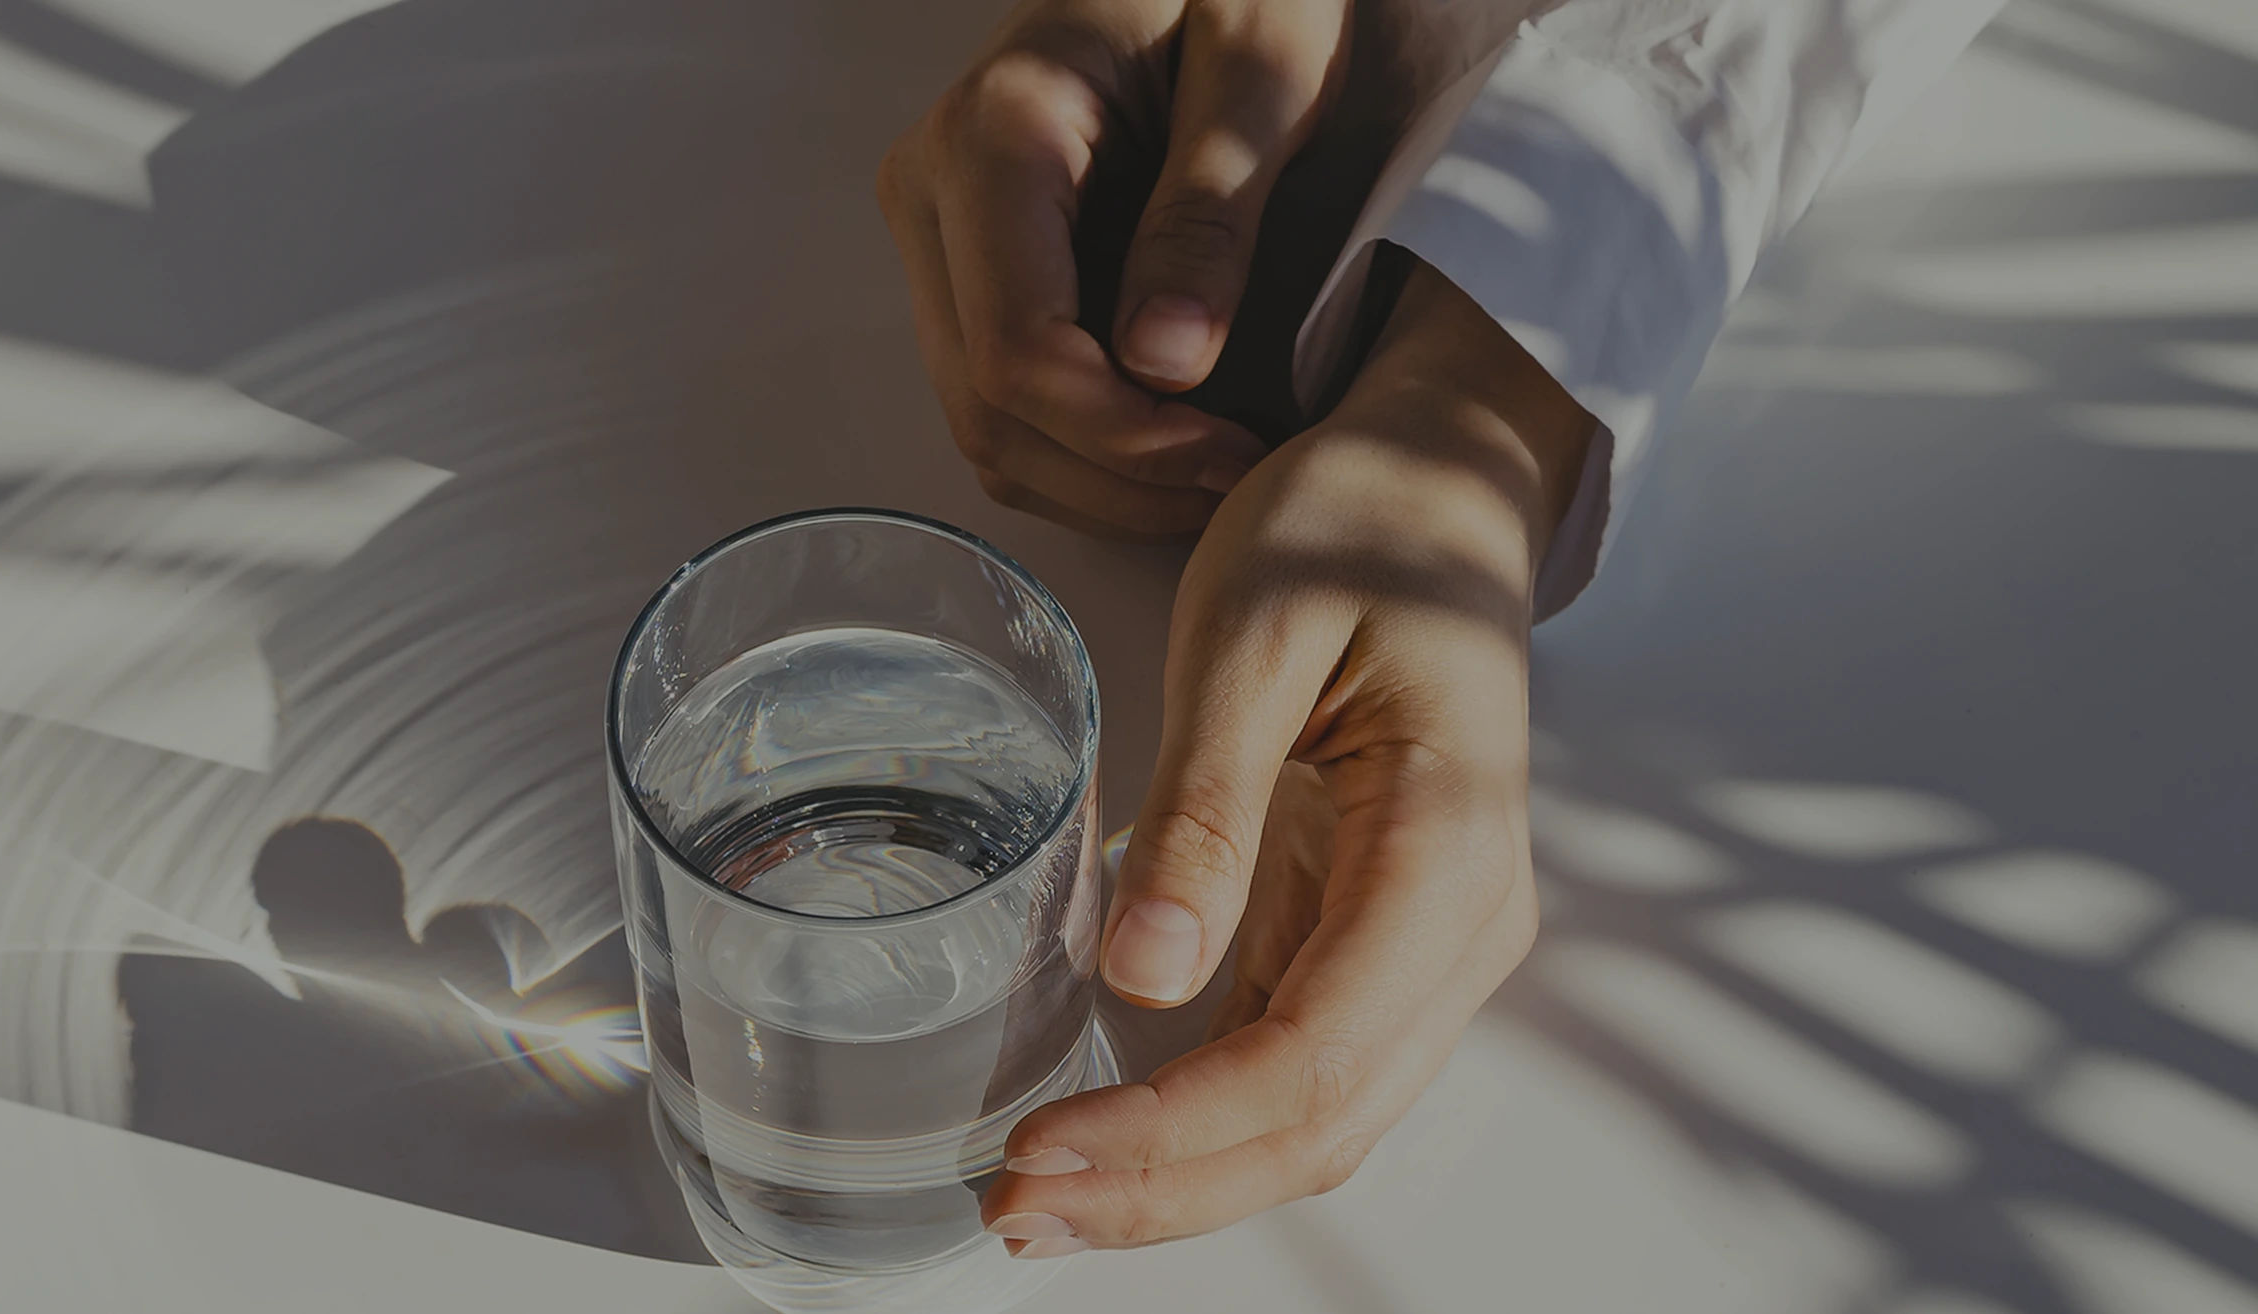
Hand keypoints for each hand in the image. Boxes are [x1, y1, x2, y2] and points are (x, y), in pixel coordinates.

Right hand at [876, 0, 1351, 537]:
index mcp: (992, 133)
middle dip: (1116, 478)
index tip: (1241, 457)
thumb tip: (1163, 365)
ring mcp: (938, 234)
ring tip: (1220, 474)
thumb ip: (1215, 207)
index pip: (1017, 349)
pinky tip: (1178, 443)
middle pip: (986, 406)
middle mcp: (932, 192)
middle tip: (1244, 483)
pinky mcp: (966, 265)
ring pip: (982, 425)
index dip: (1124, 437)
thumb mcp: (1265, 63)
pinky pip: (999, 401)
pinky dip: (1082, 454)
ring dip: (1099, 484)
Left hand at [979, 260, 1590, 1252]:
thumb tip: (1147, 977)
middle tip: (1009, 1213)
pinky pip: (1300, 1068)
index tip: (1040, 1152)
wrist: (1436, 485)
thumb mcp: (1256, 635)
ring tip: (1035, 1203)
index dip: (1176, 1129)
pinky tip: (1103, 1139)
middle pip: (1322, 1122)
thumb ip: (1207, 809)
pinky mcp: (1374, 935)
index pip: (1314, 1051)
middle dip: (1168, 1191)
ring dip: (1184, 1181)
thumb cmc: (1352, 529)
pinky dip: (1205, 1124)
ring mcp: (1428, 943)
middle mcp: (1463, 924)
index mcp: (1449, 846)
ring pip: (1319, 1119)